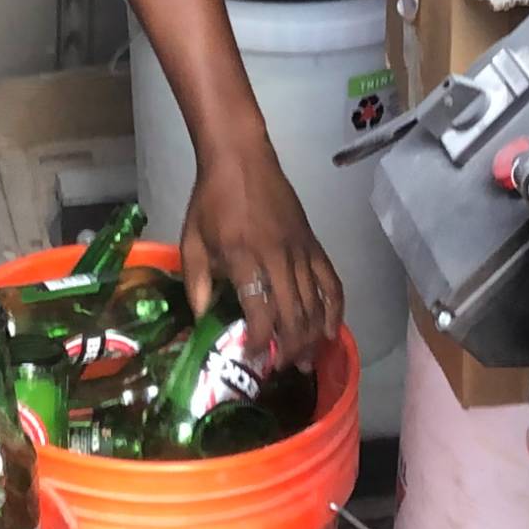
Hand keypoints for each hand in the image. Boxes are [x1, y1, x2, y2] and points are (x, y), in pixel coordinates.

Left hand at [179, 139, 342, 365]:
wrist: (241, 159)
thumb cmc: (212, 201)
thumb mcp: (192, 241)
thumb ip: (196, 282)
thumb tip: (202, 320)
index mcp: (243, 258)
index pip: (260, 311)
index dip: (259, 342)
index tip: (252, 359)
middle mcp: (277, 258)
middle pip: (293, 315)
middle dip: (289, 349)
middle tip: (281, 370)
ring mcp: (300, 251)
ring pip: (314, 304)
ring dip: (312, 337)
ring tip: (305, 362)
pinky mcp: (313, 244)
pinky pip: (332, 281)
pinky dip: (335, 309)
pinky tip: (331, 331)